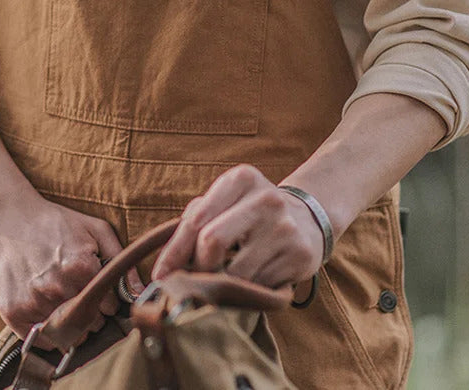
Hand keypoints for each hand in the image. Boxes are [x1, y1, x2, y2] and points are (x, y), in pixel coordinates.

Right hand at [0, 193, 140, 348]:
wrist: (6, 216)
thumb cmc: (54, 221)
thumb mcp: (94, 228)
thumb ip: (120, 258)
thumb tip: (139, 290)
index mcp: (81, 267)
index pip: (109, 307)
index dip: (106, 300)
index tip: (98, 290)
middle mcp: (58, 289)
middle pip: (89, 324)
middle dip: (91, 314)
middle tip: (79, 295)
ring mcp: (33, 303)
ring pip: (66, 336)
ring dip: (69, 325)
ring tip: (62, 301)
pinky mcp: (13, 313)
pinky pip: (40, 340)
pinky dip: (47, 332)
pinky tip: (46, 308)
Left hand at [151, 165, 323, 286]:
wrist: (307, 217)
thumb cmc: (250, 212)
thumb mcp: (226, 201)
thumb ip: (195, 221)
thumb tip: (165, 267)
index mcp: (241, 179)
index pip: (196, 218)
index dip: (174, 252)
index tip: (160, 276)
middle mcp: (265, 199)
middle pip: (211, 241)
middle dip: (198, 266)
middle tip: (196, 276)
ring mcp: (285, 227)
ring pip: (235, 272)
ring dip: (223, 284)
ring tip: (225, 278)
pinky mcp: (300, 255)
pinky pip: (259, 286)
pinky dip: (247, 290)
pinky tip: (251, 279)